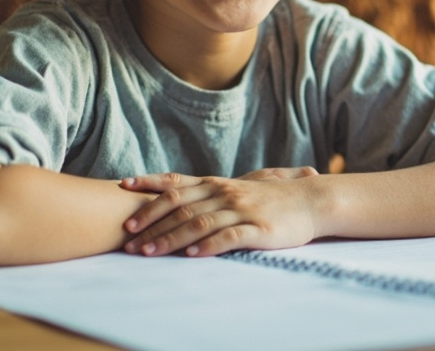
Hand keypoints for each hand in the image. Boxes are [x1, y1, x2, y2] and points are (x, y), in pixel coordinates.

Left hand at [118, 168, 321, 256]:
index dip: (149, 184)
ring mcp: (241, 210)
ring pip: (199, 222)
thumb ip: (212, 190)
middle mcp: (225, 193)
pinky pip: (229, 237)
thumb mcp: (241, 186)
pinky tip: (192, 254)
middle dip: (151, 224)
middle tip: (128, 240)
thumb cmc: (274, 197)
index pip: (176, 181)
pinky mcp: (258, 229)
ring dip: (171, 238)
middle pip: (180, 206)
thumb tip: (181, 192)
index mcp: (218, 183)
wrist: (312, 200)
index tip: (123, 186)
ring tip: (149, 253)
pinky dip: (208, 245)